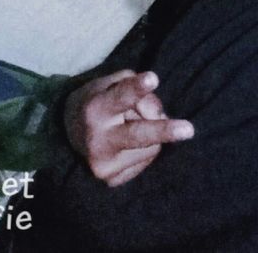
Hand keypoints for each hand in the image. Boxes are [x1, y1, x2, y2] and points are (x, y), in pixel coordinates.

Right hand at [64, 69, 193, 186]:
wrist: (68, 132)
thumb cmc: (98, 100)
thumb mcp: (110, 83)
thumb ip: (135, 90)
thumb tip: (160, 115)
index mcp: (95, 109)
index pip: (120, 96)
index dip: (137, 88)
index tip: (153, 78)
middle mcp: (98, 140)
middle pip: (137, 135)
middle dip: (162, 131)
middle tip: (189, 129)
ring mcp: (104, 165)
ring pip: (151, 146)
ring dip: (152, 133)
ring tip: (129, 125)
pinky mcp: (112, 180)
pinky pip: (146, 160)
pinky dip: (145, 149)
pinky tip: (127, 144)